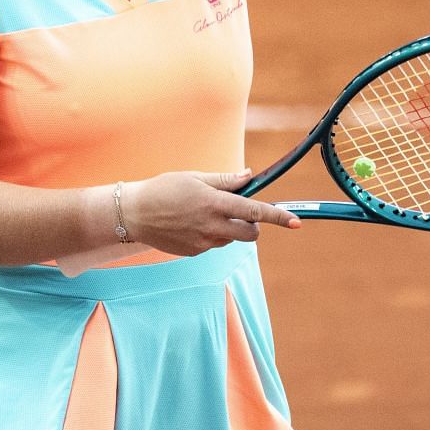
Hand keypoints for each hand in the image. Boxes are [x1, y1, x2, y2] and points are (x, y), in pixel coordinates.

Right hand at [122, 171, 301, 259]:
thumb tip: (249, 176)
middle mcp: (212, 225)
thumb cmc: (164, 189)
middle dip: (252, 225)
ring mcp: (203, 242)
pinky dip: (211, 236)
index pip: (254, 210)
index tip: (296, 222)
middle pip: (250, 233)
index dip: (278, 216)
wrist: (133, 214)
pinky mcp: (195, 253)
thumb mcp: (194, 178)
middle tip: (239, 212)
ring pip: (231, 239)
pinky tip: (190, 225)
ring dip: (228, 229)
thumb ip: (225, 180)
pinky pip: (214, 245)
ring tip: (202, 214)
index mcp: (214, 203)